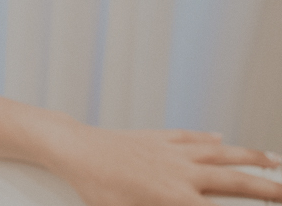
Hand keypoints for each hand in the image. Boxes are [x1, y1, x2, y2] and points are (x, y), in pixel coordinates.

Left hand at [55, 125, 281, 204]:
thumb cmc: (97, 190)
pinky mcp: (157, 137)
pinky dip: (208, 139)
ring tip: (274, 159)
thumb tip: (184, 204)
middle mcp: (183, 173)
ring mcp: (172, 152)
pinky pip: (190, 138)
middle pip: (236, 181)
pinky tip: (220, 138)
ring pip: (220, 153)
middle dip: (268, 187)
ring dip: (249, 156)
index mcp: (177, 199)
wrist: (76, 149)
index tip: (272, 204)